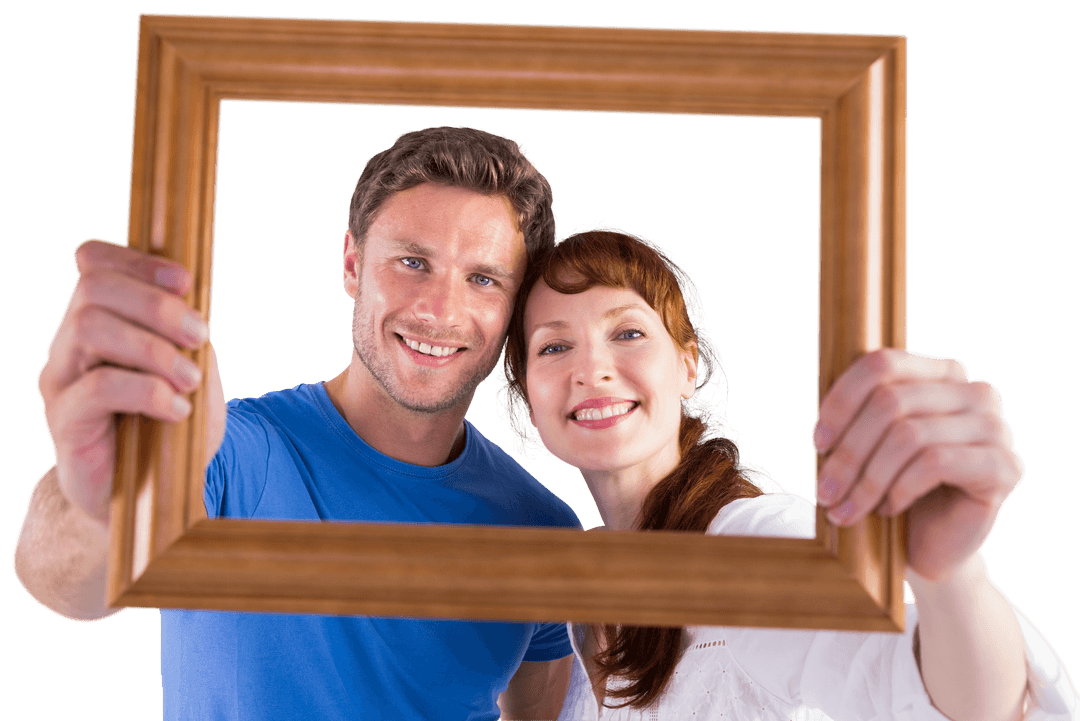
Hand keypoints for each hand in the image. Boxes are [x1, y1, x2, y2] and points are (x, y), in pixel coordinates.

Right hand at [36, 238, 225, 525]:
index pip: (93, 263)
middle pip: (92, 288)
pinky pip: (98, 387)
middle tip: (200, 335)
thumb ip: (188, 332)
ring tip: (189, 380)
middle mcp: (69, 343)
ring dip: (154, 349)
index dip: (136, 260)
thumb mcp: (192, 369)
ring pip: (90, 327)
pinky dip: (148, 391)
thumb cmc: (170, 427)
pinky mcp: (64, 420)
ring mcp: (60, 380)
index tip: (186, 282)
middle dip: (155, 305)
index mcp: (98, 320)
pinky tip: (177, 410)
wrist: (150, 494)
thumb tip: (198, 295)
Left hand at [811, 348, 1024, 581]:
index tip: (817, 442)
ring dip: (867, 479)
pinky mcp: (1005, 467)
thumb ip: (852, 411)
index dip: (841, 401)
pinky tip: (887, 510)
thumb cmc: (893, 487)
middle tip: (824, 492)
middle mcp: (976, 392)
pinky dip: (900, 489)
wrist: (932, 547)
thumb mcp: (867, 443)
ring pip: (909, 436)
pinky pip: (935, 464)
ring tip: (845, 509)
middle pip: (890, 402)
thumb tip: (817, 400)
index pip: (883, 364)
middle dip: (848, 452)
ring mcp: (996, 428)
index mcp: (942, 373)